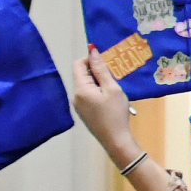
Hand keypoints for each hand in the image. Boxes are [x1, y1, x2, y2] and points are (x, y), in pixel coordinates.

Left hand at [70, 50, 139, 164]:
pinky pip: (88, 95)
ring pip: (86, 85)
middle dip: (96, 71)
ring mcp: (78, 105)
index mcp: (80, 88)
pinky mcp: (83, 112)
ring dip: (98, 82)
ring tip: (114, 88)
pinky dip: (97, 92)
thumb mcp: (112, 88)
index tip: (106, 63)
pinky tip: (110, 100)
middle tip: (114, 76)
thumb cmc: (115, 113)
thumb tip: (92, 50)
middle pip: (82, 74)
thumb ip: (101, 69)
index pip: (78, 64)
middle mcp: (75, 96)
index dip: (90, 59)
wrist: (115, 140)